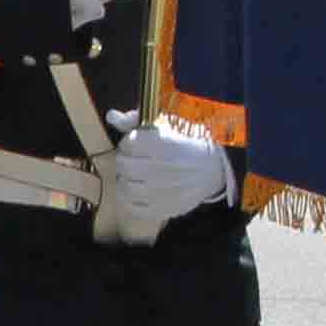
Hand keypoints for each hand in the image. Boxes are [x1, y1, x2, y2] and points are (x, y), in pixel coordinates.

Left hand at [99, 118, 232, 244]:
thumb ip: (136, 121)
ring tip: (133, 176)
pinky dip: (128, 201)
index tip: (134, 143)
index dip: (128, 142)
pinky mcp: (166, 209)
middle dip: (124, 160)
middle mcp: (166, 169)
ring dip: (125, 180)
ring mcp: (166, 192)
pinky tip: (135, 192)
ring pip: (126, 187)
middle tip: (133, 160)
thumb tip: (111, 116)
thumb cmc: (186, 144)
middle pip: (125, 165)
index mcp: (168, 145)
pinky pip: (134, 209)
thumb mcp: (166, 125)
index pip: (130, 143)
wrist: (214, 169)